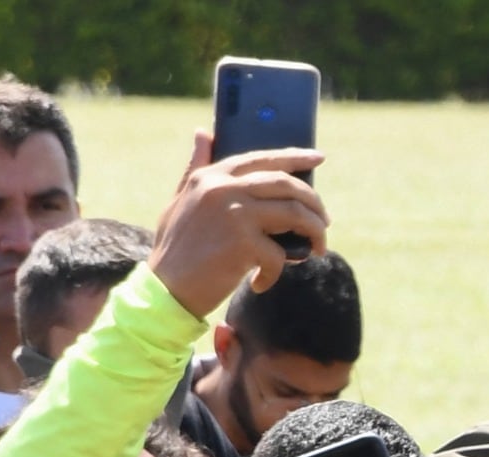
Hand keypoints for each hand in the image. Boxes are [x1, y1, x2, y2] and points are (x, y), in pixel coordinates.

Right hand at [149, 131, 328, 318]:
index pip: (262, 158)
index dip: (295, 157)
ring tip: (316, 249)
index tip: (319, 159)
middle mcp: (223, 188)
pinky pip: (279, 254)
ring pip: (294, 214)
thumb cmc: (175, 250)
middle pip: (286, 184)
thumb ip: (196, 167)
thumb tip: (203, 132)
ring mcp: (234, 214)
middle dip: (314, 202)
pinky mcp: (243, 243)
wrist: (165, 291)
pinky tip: (261, 282)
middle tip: (324, 222)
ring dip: (314, 233)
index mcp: (210, 176)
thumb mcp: (180, 201)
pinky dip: (276, 272)